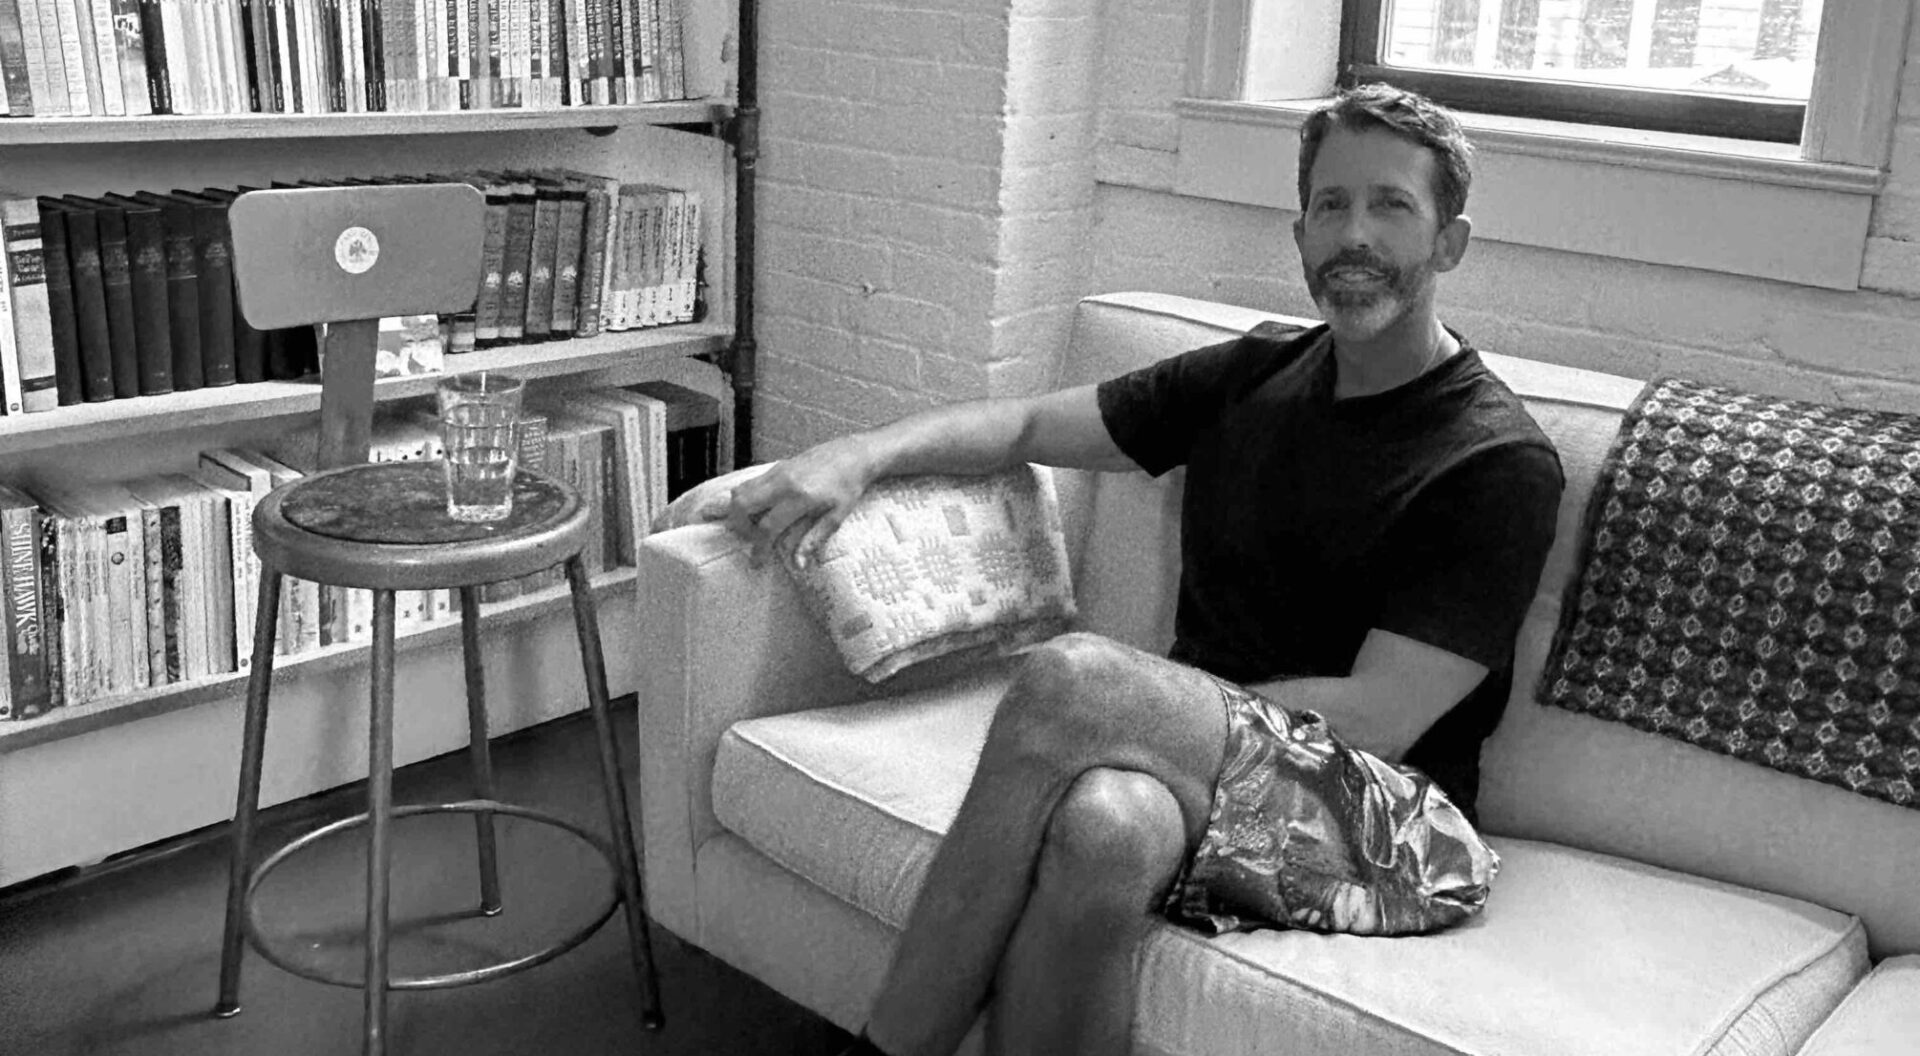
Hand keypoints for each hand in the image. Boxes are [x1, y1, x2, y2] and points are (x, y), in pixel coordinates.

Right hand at [723, 436, 873, 568]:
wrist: (853, 454)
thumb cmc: (848, 487)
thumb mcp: (836, 517)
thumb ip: (814, 540)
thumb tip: (798, 565)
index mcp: (800, 497)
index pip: (768, 526)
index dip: (759, 547)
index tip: (757, 562)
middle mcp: (782, 482)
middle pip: (742, 505)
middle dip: (740, 527)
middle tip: (751, 539)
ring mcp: (776, 471)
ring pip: (740, 491)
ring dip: (738, 512)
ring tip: (752, 525)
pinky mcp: (776, 466)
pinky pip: (748, 483)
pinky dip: (744, 499)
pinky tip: (756, 510)